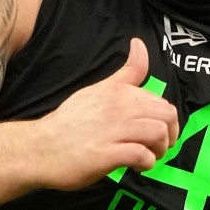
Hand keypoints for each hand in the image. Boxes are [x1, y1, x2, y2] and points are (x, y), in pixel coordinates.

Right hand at [35, 37, 178, 188]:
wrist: (40, 148)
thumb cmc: (70, 122)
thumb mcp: (97, 90)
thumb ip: (124, 74)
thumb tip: (139, 43)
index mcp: (118, 92)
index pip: (161, 102)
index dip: (166, 120)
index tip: (156, 130)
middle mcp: (117, 107)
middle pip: (166, 116)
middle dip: (169, 135)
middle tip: (157, 147)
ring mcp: (112, 130)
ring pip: (158, 133)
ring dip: (159, 150)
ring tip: (148, 156)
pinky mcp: (106, 154)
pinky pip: (142, 155)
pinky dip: (146, 163)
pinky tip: (136, 166)